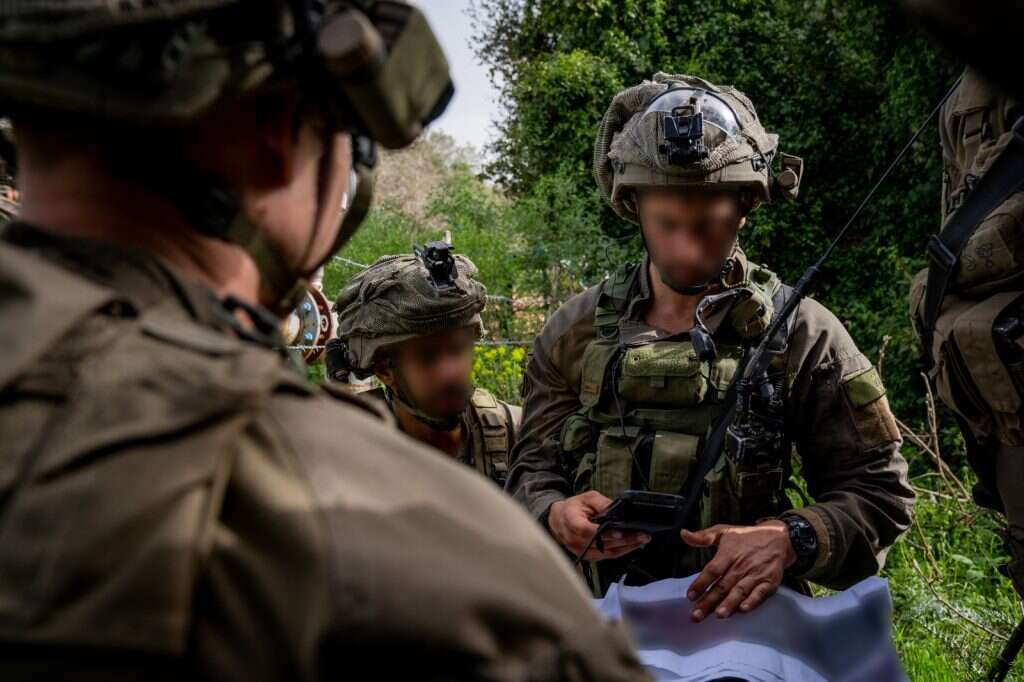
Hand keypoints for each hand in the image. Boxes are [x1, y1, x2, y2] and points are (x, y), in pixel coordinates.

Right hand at [547, 491, 650, 560]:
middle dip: (624, 540)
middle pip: (601, 544)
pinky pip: (607, 556)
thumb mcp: (587, 498)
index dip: (603, 533)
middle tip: (642, 534)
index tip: (620, 531)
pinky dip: (621, 550)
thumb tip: (618, 509)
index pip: (586, 531)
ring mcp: (581, 551)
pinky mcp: (589, 556)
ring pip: (607, 553)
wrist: (559, 520)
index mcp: (571, 521)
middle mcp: (574, 540)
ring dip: (626, 547)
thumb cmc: (574, 508)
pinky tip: (633, 545)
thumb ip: (602, 503)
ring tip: (642, 539)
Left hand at [681, 520, 795, 620]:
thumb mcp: (723, 531)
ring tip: (718, 615)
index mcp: (729, 553)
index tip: (690, 596)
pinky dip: (753, 602)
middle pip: (723, 585)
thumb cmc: (746, 536)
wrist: (778, 538)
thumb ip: (703, 536)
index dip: (701, 583)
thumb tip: (683, 534)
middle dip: (709, 601)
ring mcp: (756, 574)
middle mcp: (742, 565)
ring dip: (729, 604)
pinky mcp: (770, 582)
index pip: (712, 570)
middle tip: (697, 615)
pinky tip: (743, 610)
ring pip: (740, 591)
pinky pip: (760, 593)